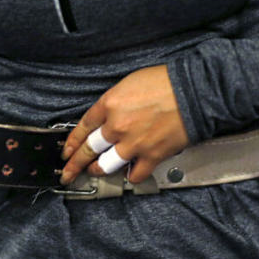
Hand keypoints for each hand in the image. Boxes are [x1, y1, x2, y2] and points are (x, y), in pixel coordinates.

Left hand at [59, 64, 188, 185]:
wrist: (193, 91)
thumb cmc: (166, 82)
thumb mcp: (129, 83)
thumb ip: (114, 102)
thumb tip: (107, 117)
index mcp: (109, 104)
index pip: (82, 127)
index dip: (71, 141)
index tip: (66, 151)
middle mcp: (117, 126)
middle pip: (89, 149)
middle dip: (75, 163)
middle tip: (67, 172)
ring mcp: (133, 143)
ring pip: (106, 164)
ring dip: (98, 170)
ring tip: (94, 171)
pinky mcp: (151, 155)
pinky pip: (134, 174)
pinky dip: (130, 175)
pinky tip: (128, 174)